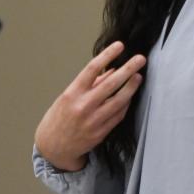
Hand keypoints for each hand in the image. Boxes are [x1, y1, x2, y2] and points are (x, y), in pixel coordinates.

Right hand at [34, 41, 145, 170]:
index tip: (119, 46)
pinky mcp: (101, 132)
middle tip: (140, 59)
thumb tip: (112, 69)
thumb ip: (90, 84)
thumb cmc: (60, 117)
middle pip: (111, 83)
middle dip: (128, 69)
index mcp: (73, 93)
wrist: (53, 147)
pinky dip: (125, 104)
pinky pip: (118, 115)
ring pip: (119, 100)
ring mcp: (93, 120)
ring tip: (139, 76)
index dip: (107, 55)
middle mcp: (83, 106)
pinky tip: (130, 96)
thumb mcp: (69, 95)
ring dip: (131, 87)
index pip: (92, 69)